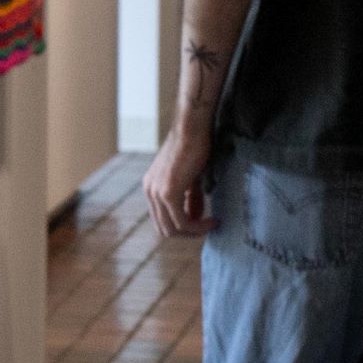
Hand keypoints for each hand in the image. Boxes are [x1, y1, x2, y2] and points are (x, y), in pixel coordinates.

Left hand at [146, 119, 215, 239]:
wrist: (192, 128)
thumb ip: (190, 198)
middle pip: (164, 229)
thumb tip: (196, 217)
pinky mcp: (168, 192)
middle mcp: (149, 191)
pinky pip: (181, 221)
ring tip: (212, 224)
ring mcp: (156, 192)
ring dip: (194, 232)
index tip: (203, 223)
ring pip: (172, 228)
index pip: (161, 220)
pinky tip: (212, 221)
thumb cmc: (195, 147)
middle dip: (188, 233)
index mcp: (151, 187)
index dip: (182, 227)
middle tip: (209, 227)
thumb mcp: (191, 178)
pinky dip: (197, 226)